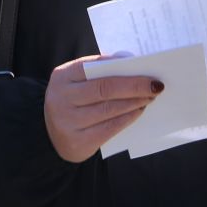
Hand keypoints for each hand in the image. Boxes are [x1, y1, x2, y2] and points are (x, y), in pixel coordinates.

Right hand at [42, 55, 161, 162]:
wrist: (51, 135)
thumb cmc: (73, 101)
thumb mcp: (76, 82)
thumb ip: (98, 72)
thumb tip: (133, 64)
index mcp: (62, 76)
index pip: (95, 65)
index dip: (122, 66)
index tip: (144, 66)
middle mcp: (61, 98)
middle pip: (105, 88)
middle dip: (134, 86)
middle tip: (155, 84)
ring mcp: (67, 122)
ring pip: (110, 109)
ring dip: (135, 102)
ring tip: (150, 96)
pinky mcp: (77, 142)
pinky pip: (110, 128)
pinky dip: (128, 118)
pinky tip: (139, 110)